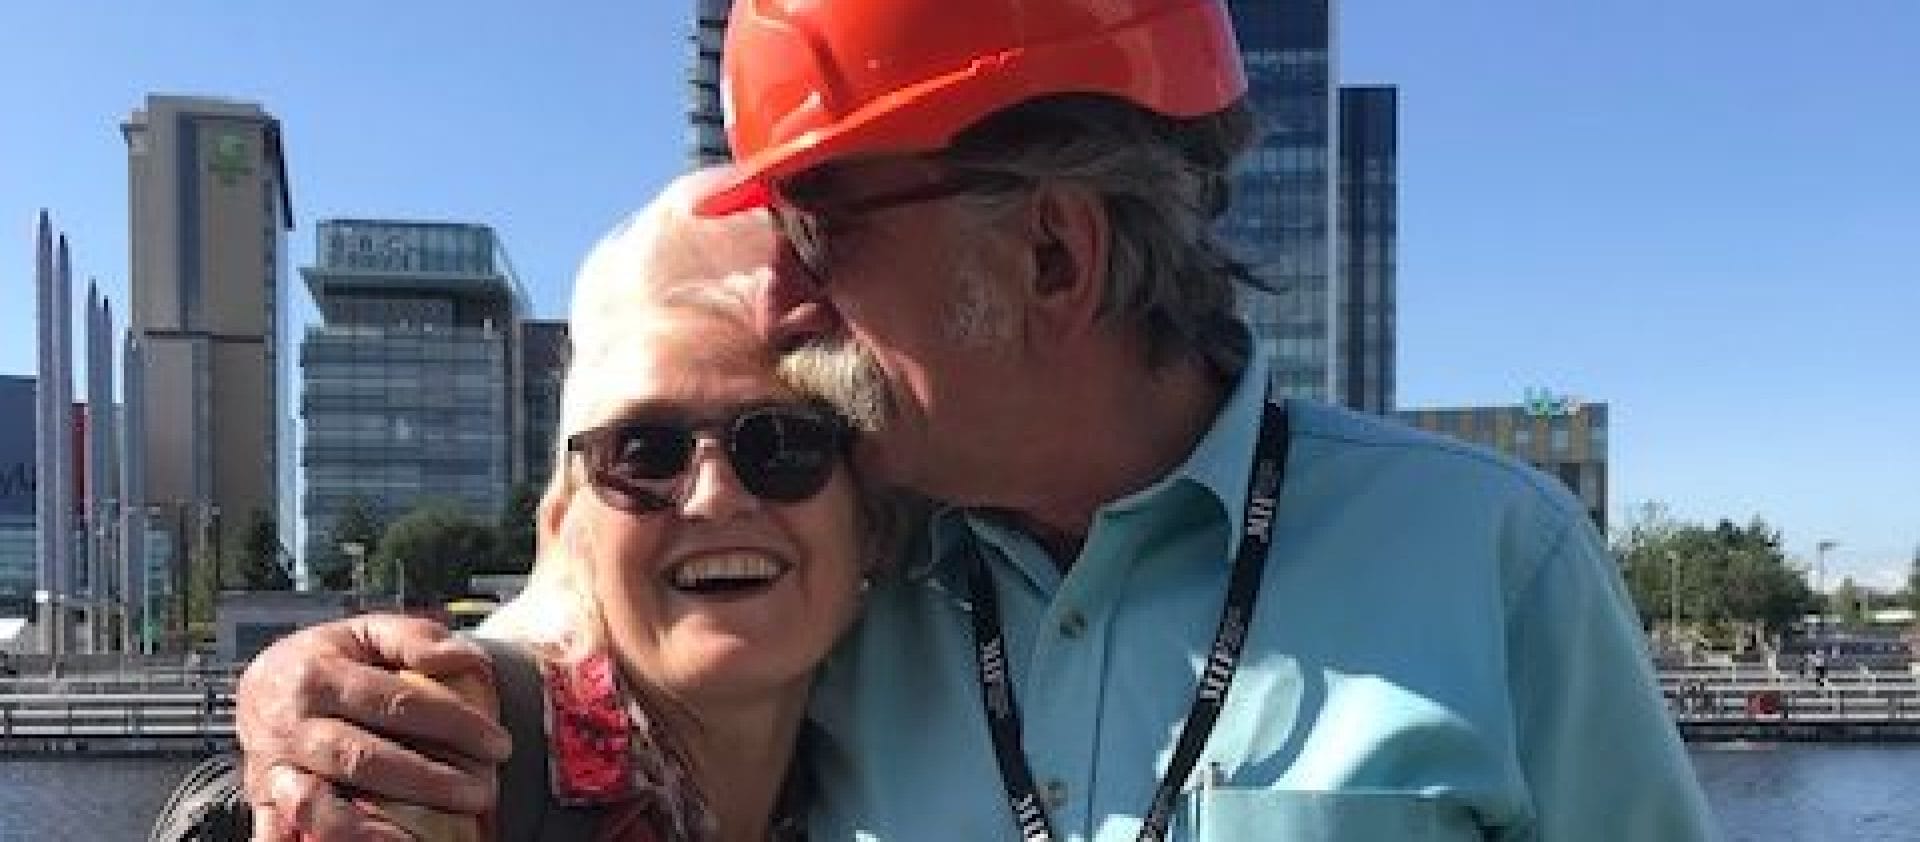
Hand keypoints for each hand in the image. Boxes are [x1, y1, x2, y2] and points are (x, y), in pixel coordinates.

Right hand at [237, 614, 511, 838]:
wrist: (263, 685)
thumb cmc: (328, 660)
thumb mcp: (366, 632)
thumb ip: (414, 638)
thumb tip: (463, 657)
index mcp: (317, 675)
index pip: (394, 702)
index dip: (452, 723)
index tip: (497, 743)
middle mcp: (289, 725)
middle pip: (361, 758)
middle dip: (428, 781)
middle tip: (481, 792)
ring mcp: (272, 768)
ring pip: (316, 806)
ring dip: (369, 829)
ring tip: (421, 841)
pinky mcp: (263, 801)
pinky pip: (278, 835)